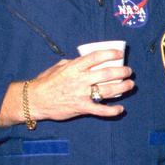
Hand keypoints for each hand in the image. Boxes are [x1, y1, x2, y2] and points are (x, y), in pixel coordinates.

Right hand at [0, 49, 133, 126]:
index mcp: (74, 67)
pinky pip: (100, 110)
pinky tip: (120, 109)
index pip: (96, 57)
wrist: (35, 100)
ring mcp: (82, 94)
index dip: (111, 54)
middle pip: (107, 73)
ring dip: (123, 87)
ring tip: (130, 84)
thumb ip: (73, 63)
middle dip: (122, 71)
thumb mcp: (59, 66)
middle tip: (128, 71)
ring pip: (108, 90)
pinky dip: (112, 111)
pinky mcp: (81, 108)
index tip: (120, 53)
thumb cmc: (46, 82)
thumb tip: (86, 60)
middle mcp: (80, 79)